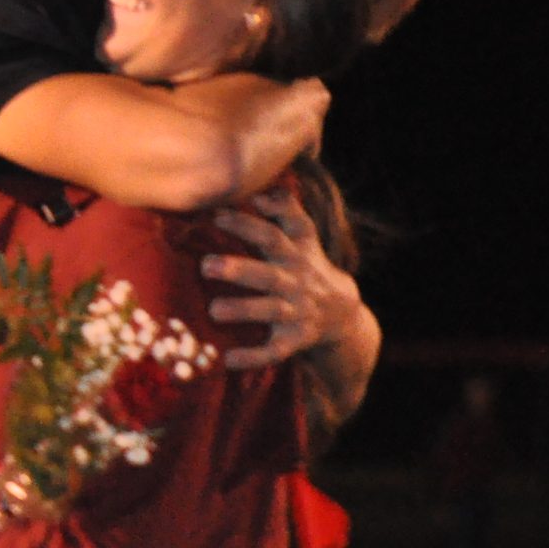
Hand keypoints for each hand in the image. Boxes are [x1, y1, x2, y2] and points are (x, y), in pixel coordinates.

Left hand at [202, 192, 369, 370]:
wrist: (342, 313)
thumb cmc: (308, 266)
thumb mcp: (304, 236)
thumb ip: (285, 208)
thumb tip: (262, 187)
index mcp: (294, 254)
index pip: (272, 234)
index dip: (247, 224)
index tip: (217, 215)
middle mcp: (295, 282)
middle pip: (268, 274)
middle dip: (238, 269)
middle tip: (206, 265)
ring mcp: (296, 312)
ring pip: (270, 311)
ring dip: (243, 310)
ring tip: (214, 310)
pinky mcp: (295, 340)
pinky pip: (274, 351)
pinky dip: (253, 357)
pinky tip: (228, 361)